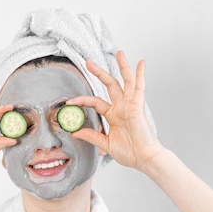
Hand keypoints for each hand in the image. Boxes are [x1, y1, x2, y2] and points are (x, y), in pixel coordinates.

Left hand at [67, 50, 163, 171]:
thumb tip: (74, 132)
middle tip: (88, 62)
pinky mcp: (138, 106)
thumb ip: (91, 136)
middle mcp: (122, 107)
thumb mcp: (105, 144)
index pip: (95, 102)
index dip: (82, 100)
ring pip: (126, 81)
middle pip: (110, 85)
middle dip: (99, 73)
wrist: (143, 158)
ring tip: (119, 53)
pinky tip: (141, 63)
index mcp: (114, 115)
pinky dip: (140, 75)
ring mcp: (131, 105)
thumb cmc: (129, 153)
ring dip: (122, 67)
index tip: (69, 101)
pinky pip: (140, 87)